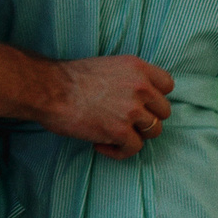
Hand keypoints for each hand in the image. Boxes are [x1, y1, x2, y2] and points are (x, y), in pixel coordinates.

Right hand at [39, 56, 172, 159]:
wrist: (49, 90)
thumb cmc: (69, 79)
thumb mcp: (107, 66)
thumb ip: (127, 79)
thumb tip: (135, 98)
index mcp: (137, 68)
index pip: (167, 84)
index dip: (155, 97)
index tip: (142, 104)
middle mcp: (140, 87)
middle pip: (163, 111)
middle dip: (146, 119)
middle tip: (124, 121)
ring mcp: (133, 110)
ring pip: (153, 131)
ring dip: (135, 135)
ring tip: (113, 135)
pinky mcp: (121, 131)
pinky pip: (134, 148)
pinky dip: (119, 151)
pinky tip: (101, 145)